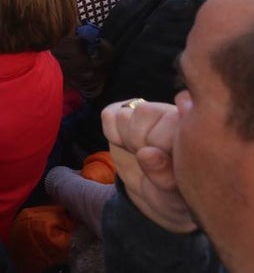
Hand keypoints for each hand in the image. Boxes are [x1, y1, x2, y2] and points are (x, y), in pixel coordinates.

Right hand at [102, 99, 196, 232]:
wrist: (154, 194)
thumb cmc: (171, 197)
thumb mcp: (172, 197)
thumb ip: (164, 177)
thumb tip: (147, 152)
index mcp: (197, 130)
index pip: (170, 125)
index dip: (160, 151)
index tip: (168, 169)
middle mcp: (176, 113)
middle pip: (144, 113)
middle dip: (140, 143)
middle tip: (151, 162)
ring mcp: (151, 109)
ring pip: (126, 115)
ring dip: (127, 141)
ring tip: (142, 154)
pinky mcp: (126, 110)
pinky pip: (110, 116)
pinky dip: (113, 135)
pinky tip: (128, 146)